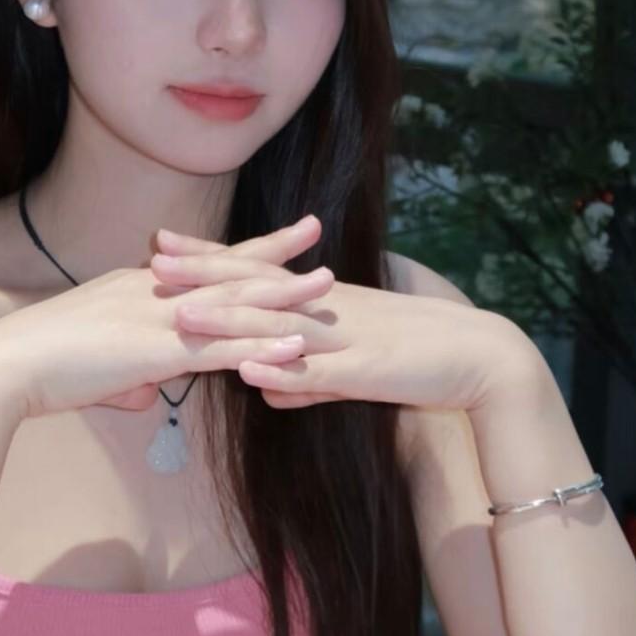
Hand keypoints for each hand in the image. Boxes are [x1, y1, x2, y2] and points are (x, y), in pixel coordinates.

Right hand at [0, 216, 335, 420]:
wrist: (3, 368)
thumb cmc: (36, 369)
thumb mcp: (94, 371)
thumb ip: (129, 378)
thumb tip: (147, 393)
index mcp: (135, 290)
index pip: (199, 265)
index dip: (237, 250)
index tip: (268, 234)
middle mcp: (150, 292)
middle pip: (224, 269)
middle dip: (274, 250)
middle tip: (315, 228)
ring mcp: (157, 318)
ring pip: (233, 304)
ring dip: (283, 296)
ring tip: (326, 285)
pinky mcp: (158, 350)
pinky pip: (222, 347)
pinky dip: (263, 347)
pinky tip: (296, 346)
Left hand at [152, 224, 537, 411]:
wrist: (480, 358)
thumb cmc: (417, 357)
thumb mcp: (352, 367)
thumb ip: (308, 377)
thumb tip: (265, 390)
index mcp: (322, 301)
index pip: (255, 271)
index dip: (209, 260)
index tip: (163, 245)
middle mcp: (327, 309)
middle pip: (256, 287)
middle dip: (204, 275)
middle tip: (154, 262)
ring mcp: (344, 338)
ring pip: (277, 327)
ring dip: (229, 320)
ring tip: (182, 316)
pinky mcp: (366, 371)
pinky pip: (318, 372)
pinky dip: (283, 371)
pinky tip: (249, 373)